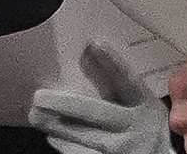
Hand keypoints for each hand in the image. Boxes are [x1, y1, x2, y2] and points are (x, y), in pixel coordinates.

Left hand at [28, 40, 172, 153]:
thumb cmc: (148, 127)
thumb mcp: (141, 104)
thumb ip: (117, 84)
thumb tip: (89, 52)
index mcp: (144, 105)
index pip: (128, 80)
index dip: (112, 62)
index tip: (93, 44)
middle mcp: (134, 127)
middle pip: (97, 112)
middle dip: (66, 104)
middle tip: (40, 97)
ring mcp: (123, 150)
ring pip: (86, 137)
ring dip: (58, 127)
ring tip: (37, 117)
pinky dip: (66, 146)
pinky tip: (53, 138)